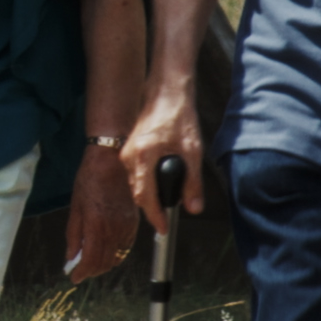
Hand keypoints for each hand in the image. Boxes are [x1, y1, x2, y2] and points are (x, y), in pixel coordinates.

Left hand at [64, 142, 141, 279]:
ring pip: (117, 256)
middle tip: (81, 272)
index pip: (92, 259)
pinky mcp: (134, 222)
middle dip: (92, 270)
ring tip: (92, 264)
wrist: (112, 159)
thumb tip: (71, 256)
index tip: (74, 277)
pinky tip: (108, 252)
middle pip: (105, 261)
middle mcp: (115, 229)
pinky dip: (117, 254)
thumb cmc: (90, 178)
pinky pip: (126, 246)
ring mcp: (127, 226)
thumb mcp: (75, 205)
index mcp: (97, 225)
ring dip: (104, 264)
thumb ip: (74, 234)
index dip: (82, 272)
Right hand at [123, 84, 203, 233]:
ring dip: (149, 195)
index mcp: (143, 156)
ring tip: (166, 203)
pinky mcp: (129, 148)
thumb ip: (193, 182)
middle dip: (152, 208)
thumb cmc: (179, 116)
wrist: (167, 92)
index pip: (145, 197)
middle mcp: (129, 155)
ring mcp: (126, 151)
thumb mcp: (193, 151)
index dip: (155, 216)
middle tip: (167, 219)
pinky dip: (146, 183)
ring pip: (135, 184)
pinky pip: (135, 174)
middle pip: (137, 193)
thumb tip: (194, 208)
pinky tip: (159, 183)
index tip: (163, 228)